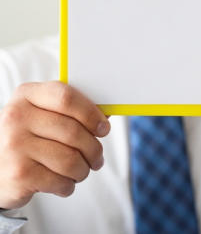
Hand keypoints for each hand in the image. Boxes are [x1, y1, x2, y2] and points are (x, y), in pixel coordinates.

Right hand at [0, 81, 109, 209]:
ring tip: (81, 170)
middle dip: (93, 148)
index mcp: (27, 94)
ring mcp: (15, 145)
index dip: (91, 113)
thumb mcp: (43, 114)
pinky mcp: (18, 174)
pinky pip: (60, 180)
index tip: (103, 127)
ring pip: (70, 159)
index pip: (66, 97)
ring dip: (83, 169)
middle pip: (72, 131)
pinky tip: (64, 182)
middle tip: (97, 157)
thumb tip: (105, 117)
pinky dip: (69, 185)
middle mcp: (17, 117)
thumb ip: (71, 110)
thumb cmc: (29, 137)